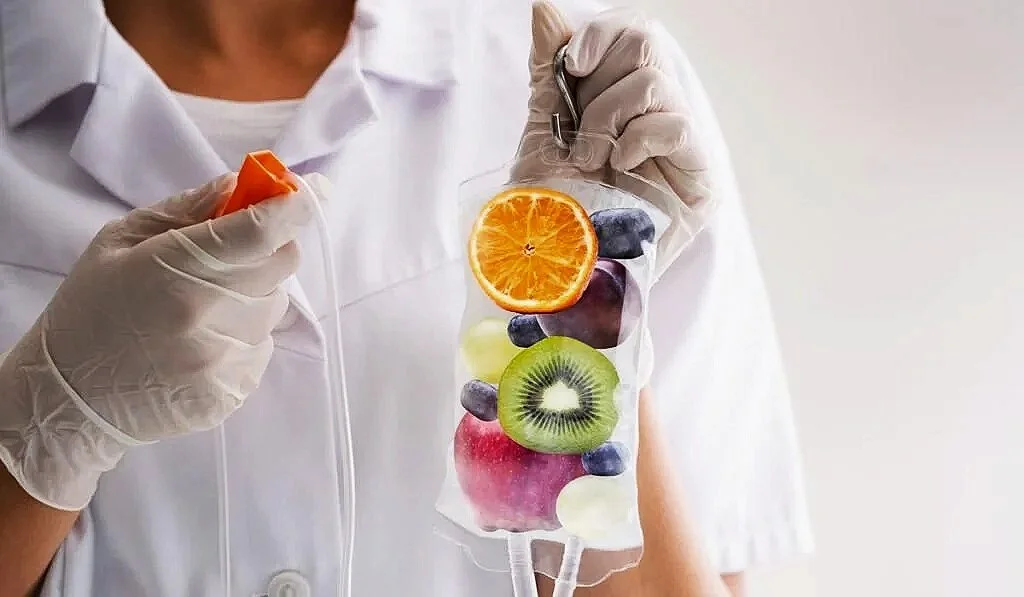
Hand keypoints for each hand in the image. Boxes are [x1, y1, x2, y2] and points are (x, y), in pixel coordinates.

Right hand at [0, 173, 323, 510]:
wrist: (71, 400)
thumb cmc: (93, 309)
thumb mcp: (121, 241)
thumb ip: (187, 209)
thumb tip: (241, 185)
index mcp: (175, 271)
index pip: (261, 231)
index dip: (296, 205)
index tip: (314, 190)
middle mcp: (205, 318)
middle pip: (281, 265)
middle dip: (268, 249)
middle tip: (231, 256)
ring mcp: (221, 362)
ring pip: (275, 307)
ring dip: (253, 297)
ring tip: (201, 309)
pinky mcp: (231, 395)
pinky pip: (263, 348)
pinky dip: (244, 337)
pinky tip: (201, 344)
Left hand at [512, 1, 711, 273]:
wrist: (549, 272)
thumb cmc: (544, 209)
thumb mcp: (540, 131)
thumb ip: (548, 70)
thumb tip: (545, 6)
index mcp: (620, 101)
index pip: (632, 35)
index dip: (601, 36)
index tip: (570, 65)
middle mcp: (655, 118)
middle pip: (646, 46)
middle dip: (598, 86)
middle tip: (577, 135)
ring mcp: (680, 149)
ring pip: (656, 83)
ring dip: (607, 118)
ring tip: (590, 160)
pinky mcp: (699, 181)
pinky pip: (678, 125)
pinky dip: (639, 139)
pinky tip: (619, 167)